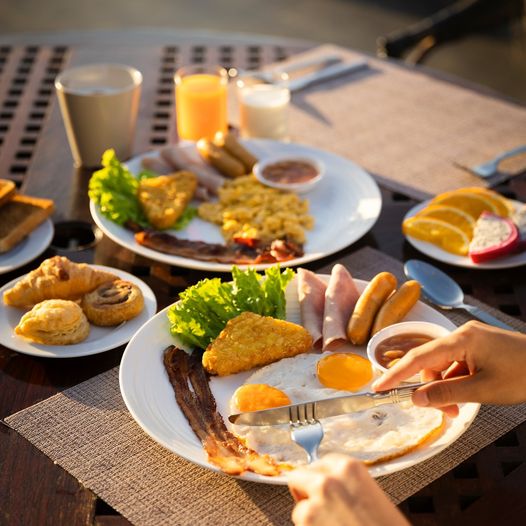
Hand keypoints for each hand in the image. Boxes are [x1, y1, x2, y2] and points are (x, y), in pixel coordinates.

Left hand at [287, 453, 408, 525]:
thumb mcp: (369, 495)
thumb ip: (345, 485)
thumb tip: (323, 485)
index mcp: (350, 467)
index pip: (321, 463)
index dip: (321, 477)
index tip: (321, 486)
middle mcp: (330, 478)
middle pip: (300, 475)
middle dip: (306, 491)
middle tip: (318, 507)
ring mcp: (316, 499)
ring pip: (300, 504)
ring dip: (310, 515)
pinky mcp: (307, 519)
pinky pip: (299, 521)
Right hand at [373, 321, 525, 416]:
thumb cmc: (524, 375)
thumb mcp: (483, 390)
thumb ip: (446, 393)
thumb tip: (416, 398)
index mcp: (461, 339)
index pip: (419, 357)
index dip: (396, 374)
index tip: (378, 388)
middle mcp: (462, 334)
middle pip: (431, 362)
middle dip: (432, 388)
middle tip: (444, 413)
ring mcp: (472, 339)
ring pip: (444, 366)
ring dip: (445, 388)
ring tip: (458, 409)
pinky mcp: (480, 346)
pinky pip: (457, 365)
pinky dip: (456, 382)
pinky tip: (465, 397)